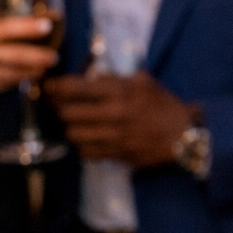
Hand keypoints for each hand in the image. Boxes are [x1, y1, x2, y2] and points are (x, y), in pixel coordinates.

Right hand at [0, 17, 56, 106]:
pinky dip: (17, 81)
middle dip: (36, 56)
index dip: (28, 27)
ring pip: (11, 73)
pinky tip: (27, 78)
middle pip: (12, 55)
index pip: (5, 28)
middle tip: (53, 56)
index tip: (47, 26)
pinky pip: (4, 85)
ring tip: (44, 68)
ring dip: (30, 72)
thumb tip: (31, 27)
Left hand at [45, 72, 195, 167]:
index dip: (56, 87)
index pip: (76, 88)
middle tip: (59, 105)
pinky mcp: (116, 155)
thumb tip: (91, 77)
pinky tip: (87, 138)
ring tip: (73, 123)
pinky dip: (82, 145)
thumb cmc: (163, 104)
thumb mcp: (143, 81)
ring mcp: (114, 137)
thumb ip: (115, 78)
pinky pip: (85, 152)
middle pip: (68, 113)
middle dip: (60, 108)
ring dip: (70, 127)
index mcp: (120, 92)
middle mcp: (114, 114)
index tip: (48, 86)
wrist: (184, 134)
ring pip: (73, 134)